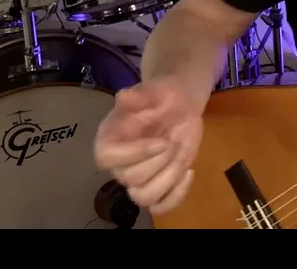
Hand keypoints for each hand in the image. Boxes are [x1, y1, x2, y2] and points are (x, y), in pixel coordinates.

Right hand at [94, 77, 202, 213]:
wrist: (180, 105)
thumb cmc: (163, 97)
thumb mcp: (155, 90)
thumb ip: (140, 95)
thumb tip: (123, 97)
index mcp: (110, 138)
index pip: (107, 158)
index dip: (135, 153)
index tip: (160, 141)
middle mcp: (120, 163)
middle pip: (131, 179)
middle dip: (160, 161)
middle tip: (174, 141)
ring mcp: (139, 178)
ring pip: (144, 198)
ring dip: (169, 179)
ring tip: (181, 156)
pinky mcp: (158, 186)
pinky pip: (160, 206)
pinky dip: (177, 195)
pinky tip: (189, 171)